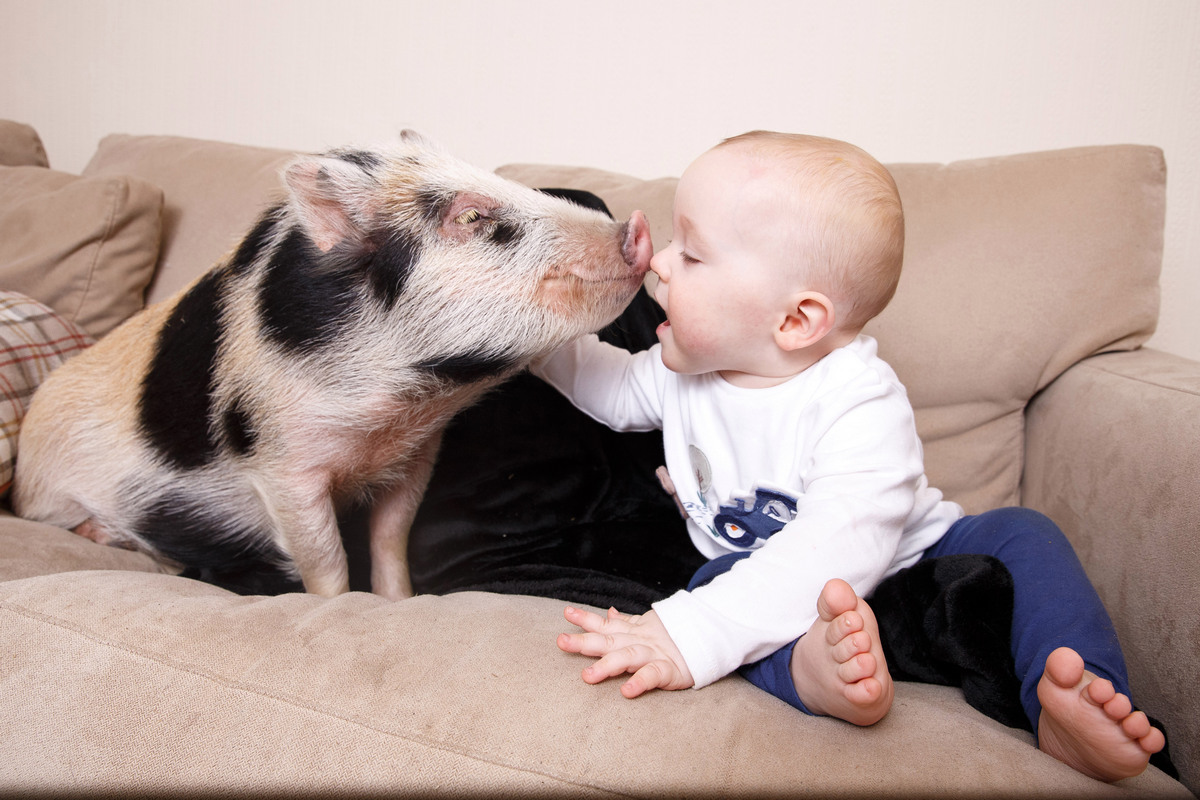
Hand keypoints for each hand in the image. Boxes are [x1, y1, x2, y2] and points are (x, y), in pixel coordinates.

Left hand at [557, 606, 694, 697]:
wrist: (707, 640)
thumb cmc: (672, 638)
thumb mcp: (647, 627)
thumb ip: (625, 622)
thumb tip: (607, 612)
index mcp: (631, 632)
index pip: (604, 625)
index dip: (585, 619)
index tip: (566, 613)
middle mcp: (639, 641)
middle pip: (608, 641)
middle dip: (584, 642)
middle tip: (561, 642)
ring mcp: (654, 654)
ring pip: (627, 657)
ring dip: (607, 666)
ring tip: (587, 676)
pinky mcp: (670, 670)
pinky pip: (653, 675)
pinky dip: (640, 682)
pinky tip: (626, 691)